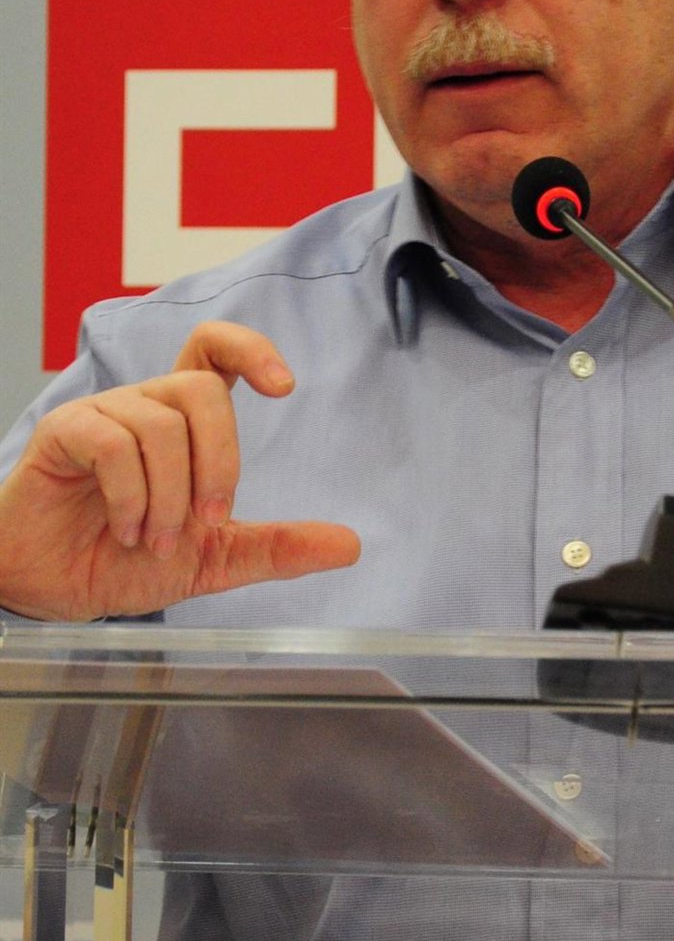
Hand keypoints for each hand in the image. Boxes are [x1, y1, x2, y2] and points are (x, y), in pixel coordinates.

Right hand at [0, 321, 359, 620]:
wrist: (56, 591)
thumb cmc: (128, 560)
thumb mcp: (215, 559)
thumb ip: (277, 548)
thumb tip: (349, 545)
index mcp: (184, 420)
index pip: (215, 350)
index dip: (251, 349)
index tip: (284, 386)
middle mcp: (146, 404)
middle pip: (201, 387)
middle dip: (220, 459)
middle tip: (210, 520)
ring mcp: (104, 413)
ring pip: (162, 425)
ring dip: (170, 495)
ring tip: (155, 539)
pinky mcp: (65, 432)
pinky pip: (113, 443)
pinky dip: (131, 496)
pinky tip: (127, 530)